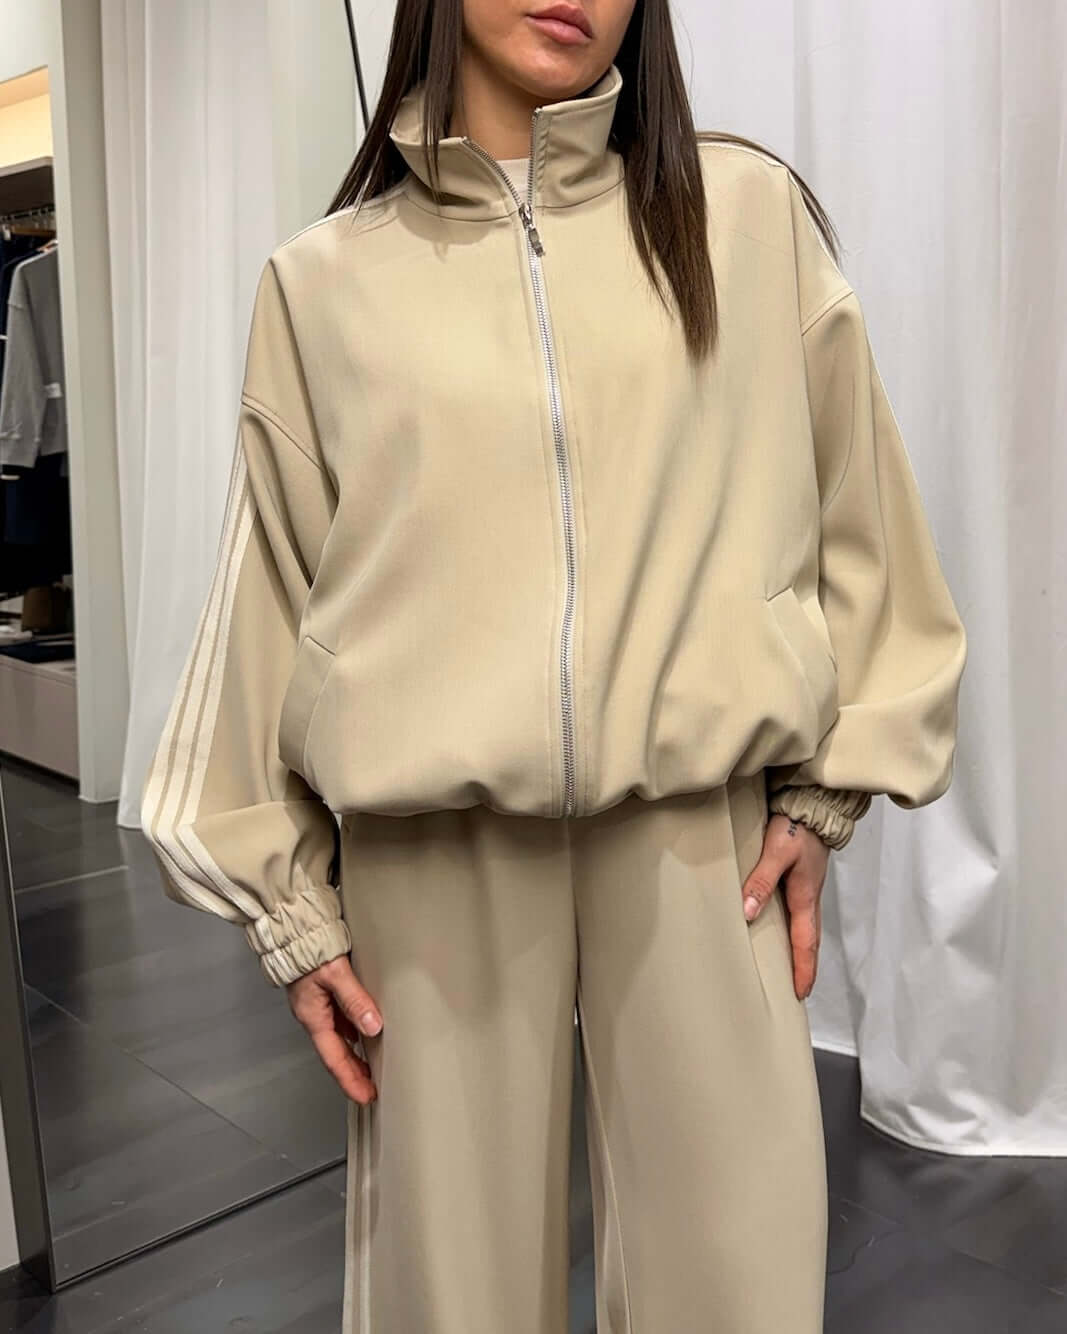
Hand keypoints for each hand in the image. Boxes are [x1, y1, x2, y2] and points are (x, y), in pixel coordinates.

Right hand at [286, 955, 382, 1103]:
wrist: (290, 927)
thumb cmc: (305, 948)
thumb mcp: (335, 973)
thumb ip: (354, 999)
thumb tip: (373, 1025)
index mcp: (313, 1016)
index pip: (334, 1059)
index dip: (350, 1080)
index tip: (366, 1096)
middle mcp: (314, 1014)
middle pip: (336, 1052)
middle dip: (353, 1073)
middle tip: (371, 1089)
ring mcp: (317, 1004)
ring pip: (338, 1036)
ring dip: (354, 1053)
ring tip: (373, 1064)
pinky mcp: (321, 991)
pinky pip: (340, 1018)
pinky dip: (353, 1030)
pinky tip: (364, 1028)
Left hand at [739, 813, 830, 999]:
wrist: (814, 806)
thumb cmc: (796, 828)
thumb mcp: (777, 853)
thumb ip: (762, 881)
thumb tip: (748, 913)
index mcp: (805, 898)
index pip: (805, 943)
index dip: (803, 969)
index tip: (800, 993)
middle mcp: (810, 898)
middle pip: (809, 940)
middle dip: (805, 966)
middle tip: (799, 990)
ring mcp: (808, 889)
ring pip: (806, 927)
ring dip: (801, 949)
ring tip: (792, 967)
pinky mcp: (802, 879)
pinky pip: (800, 912)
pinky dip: (796, 929)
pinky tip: (782, 928)